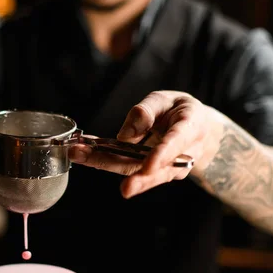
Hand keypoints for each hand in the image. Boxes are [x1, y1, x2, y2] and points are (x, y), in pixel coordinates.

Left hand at [68, 91, 223, 197]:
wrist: (195, 131)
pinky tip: (84, 154)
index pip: (176, 144)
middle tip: (85, 155)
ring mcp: (163, 169)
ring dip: (102, 163)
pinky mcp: (147, 173)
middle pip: (145, 165)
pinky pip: (125, 168)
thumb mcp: (166, 100)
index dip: (162, 156)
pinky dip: (103, 160)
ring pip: (132, 171)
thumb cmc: (179, 111)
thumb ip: (147, 111)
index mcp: (189, 130)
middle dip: (113, 163)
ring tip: (77, 154)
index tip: (148, 167)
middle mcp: (178, 156)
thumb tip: (124, 135)